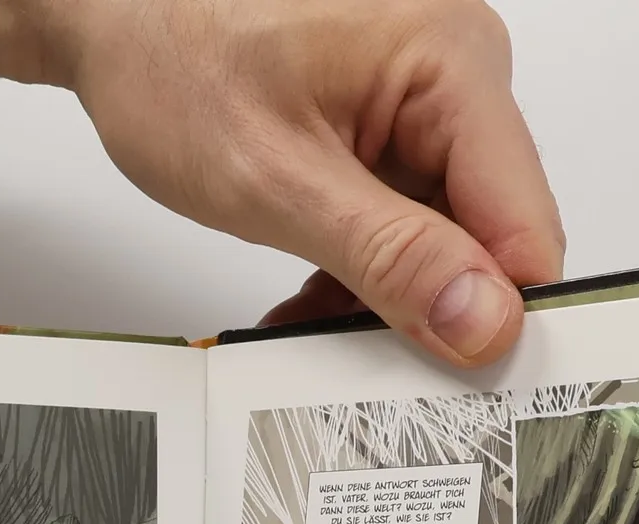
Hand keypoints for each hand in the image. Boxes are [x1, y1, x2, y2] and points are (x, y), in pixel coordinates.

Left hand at [0, 0, 562, 366]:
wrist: (110, 13)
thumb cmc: (172, 57)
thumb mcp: (281, 181)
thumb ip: (391, 259)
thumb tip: (483, 321)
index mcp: (454, 62)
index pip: (528, 226)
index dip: (496, 313)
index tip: (449, 372)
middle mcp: (455, 74)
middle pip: (490, 240)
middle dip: (424, 309)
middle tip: (349, 347)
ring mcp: (424, 103)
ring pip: (443, 245)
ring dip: (380, 298)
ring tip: (306, 315)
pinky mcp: (390, 131)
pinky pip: (405, 226)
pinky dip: (359, 271)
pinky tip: (308, 290)